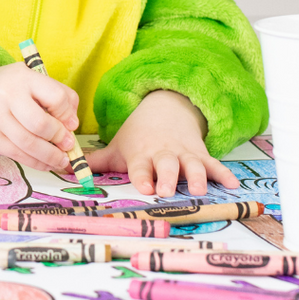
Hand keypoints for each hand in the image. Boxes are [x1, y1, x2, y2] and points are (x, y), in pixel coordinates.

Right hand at [0, 63, 79, 170]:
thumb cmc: (11, 88)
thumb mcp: (33, 80)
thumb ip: (59, 95)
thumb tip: (72, 124)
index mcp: (23, 78)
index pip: (55, 97)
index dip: (67, 114)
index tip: (71, 124)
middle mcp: (7, 96)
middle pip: (40, 124)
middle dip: (59, 137)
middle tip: (68, 144)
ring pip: (30, 144)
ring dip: (51, 156)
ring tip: (62, 159)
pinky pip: (19, 155)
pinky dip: (37, 163)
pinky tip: (47, 163)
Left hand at [84, 89, 239, 196]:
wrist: (164, 110)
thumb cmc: (137, 137)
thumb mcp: (117, 147)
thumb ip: (95, 162)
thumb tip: (64, 169)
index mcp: (141, 155)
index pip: (140, 167)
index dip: (142, 176)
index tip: (144, 187)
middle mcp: (163, 155)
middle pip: (167, 166)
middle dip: (169, 177)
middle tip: (169, 189)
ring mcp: (184, 154)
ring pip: (192, 165)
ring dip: (198, 176)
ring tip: (201, 189)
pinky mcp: (201, 154)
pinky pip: (215, 164)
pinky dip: (224, 174)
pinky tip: (234, 185)